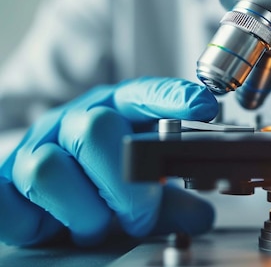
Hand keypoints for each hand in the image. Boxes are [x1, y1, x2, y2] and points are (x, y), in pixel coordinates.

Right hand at [0, 77, 217, 245]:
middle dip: (125, 185)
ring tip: (96, 225)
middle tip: (138, 216)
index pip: (144, 94)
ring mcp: (37, 147)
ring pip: (50, 169)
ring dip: (83, 212)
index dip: (172, 99)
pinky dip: (33, 221)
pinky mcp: (4, 179)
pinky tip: (53, 224)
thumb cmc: (101, 182)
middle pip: (96, 130)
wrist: (45, 191)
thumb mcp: (141, 187)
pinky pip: (7, 199)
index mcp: (116, 111)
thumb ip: (171, 201)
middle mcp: (75, 121)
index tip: (203, 107)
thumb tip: (200, 217)